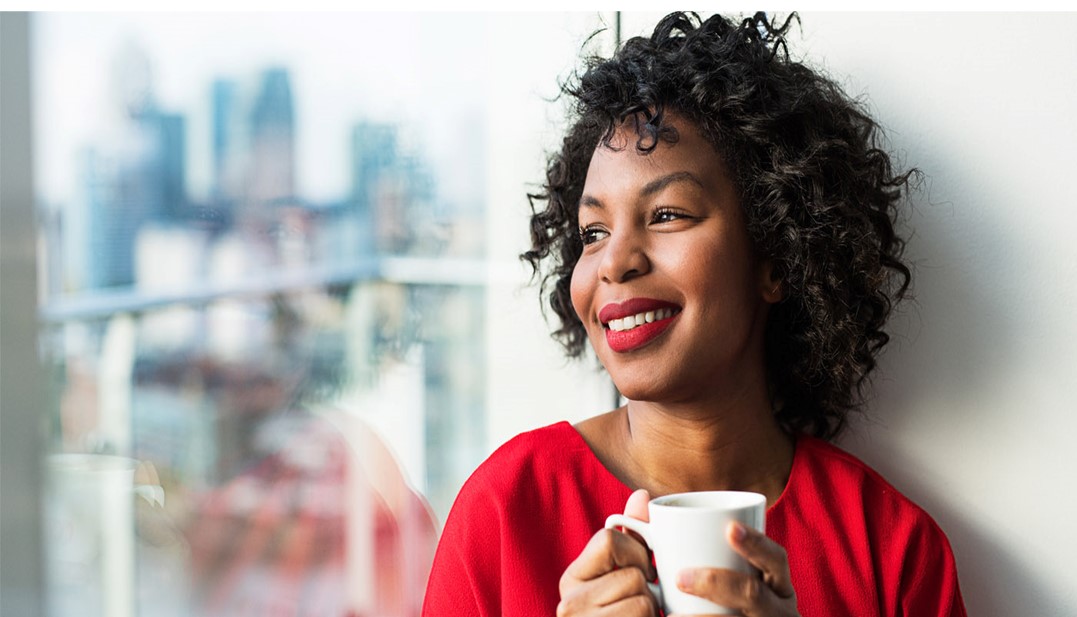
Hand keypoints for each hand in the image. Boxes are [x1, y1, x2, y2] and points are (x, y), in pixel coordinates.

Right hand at [557, 489, 658, 615]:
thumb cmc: (619, 613)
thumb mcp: (619, 574)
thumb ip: (630, 536)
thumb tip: (642, 494)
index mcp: (571, 579)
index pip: (608, 540)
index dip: (635, 552)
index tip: (641, 571)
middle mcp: (569, 603)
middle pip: (633, 574)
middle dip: (647, 588)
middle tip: (639, 602)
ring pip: (643, 597)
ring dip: (652, 609)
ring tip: (638, 616)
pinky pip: (644, 615)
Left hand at [671, 521, 798, 615]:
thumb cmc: (730, 605)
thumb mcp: (734, 580)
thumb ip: (696, 547)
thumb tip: (644, 500)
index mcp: (778, 588)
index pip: (776, 560)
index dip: (757, 543)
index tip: (730, 528)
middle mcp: (780, 612)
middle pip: (754, 595)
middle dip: (716, 584)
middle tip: (680, 578)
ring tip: (672, 615)